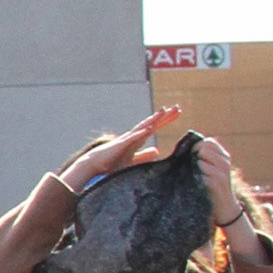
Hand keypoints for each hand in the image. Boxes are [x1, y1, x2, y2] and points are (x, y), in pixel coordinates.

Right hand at [59, 108, 178, 192]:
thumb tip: (158, 151)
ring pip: (142, 127)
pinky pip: (132, 138)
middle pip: (152, 124)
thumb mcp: (132, 159)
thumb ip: (144, 155)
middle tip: (177, 108)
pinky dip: (141, 133)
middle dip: (164, 116)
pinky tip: (149, 129)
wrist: (94, 164)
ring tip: (164, 112)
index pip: (155, 127)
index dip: (166, 120)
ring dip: (153, 120)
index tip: (178, 112)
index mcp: (137, 139)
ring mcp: (126, 139)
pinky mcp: (120, 145)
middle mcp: (133, 136)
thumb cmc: (112, 163)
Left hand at [191, 132, 250, 232]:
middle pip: (203, 149)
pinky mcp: (216, 183)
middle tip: (192, 167)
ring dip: (193, 169)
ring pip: (200, 161)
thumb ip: (204, 158)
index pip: (209, 142)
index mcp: (224, 157)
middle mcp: (225, 162)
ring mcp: (222, 173)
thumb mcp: (213, 169)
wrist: (225, 207)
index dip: (197, 146)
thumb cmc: (214, 186)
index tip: (191, 155)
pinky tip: (196, 184)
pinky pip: (200, 175)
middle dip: (193, 156)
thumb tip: (186, 147)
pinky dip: (195, 179)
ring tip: (195, 177)